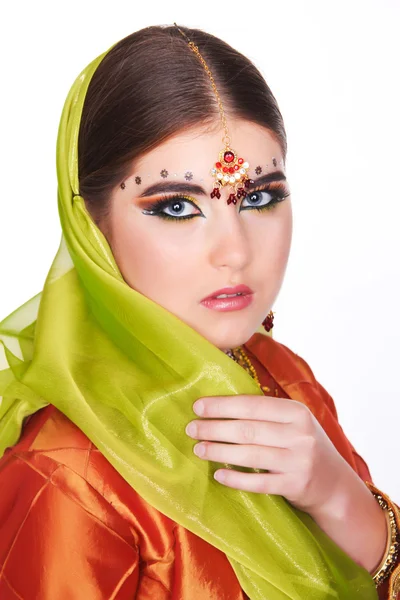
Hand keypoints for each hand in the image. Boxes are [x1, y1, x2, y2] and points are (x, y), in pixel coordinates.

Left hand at [185, 394, 353, 514]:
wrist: (335, 484)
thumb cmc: (304, 446)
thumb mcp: (295, 423)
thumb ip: (267, 413)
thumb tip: (221, 404)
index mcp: (297, 412)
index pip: (252, 405)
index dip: (222, 405)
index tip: (198, 406)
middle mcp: (299, 434)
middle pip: (247, 429)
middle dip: (214, 428)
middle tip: (191, 428)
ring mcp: (298, 461)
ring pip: (250, 455)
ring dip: (219, 451)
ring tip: (198, 448)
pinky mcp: (295, 486)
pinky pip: (259, 483)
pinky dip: (236, 478)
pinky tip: (218, 474)